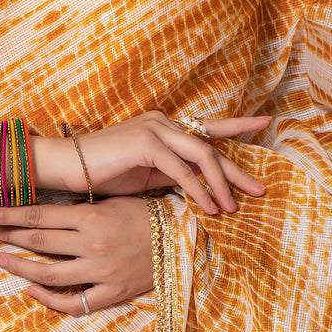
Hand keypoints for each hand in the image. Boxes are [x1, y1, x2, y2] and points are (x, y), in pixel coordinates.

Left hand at [0, 196, 153, 314]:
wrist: (185, 238)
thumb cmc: (148, 214)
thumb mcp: (114, 201)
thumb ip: (81, 210)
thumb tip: (45, 213)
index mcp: (92, 216)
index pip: (39, 215)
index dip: (7, 215)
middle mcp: (93, 243)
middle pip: (38, 241)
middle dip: (6, 235)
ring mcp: (101, 270)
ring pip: (50, 274)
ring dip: (20, 267)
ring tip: (0, 259)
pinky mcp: (112, 291)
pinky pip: (75, 303)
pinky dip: (50, 300)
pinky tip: (32, 291)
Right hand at [35, 111, 269, 214]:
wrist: (65, 165)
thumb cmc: (102, 173)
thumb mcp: (145, 176)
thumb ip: (172, 176)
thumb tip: (200, 192)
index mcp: (164, 128)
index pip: (207, 127)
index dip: (238, 124)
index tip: (266, 123)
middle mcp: (163, 123)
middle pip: (211, 146)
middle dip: (237, 171)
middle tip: (259, 189)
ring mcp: (155, 130)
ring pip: (202, 156)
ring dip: (220, 185)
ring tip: (232, 208)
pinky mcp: (146, 144)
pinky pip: (181, 170)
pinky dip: (197, 190)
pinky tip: (207, 207)